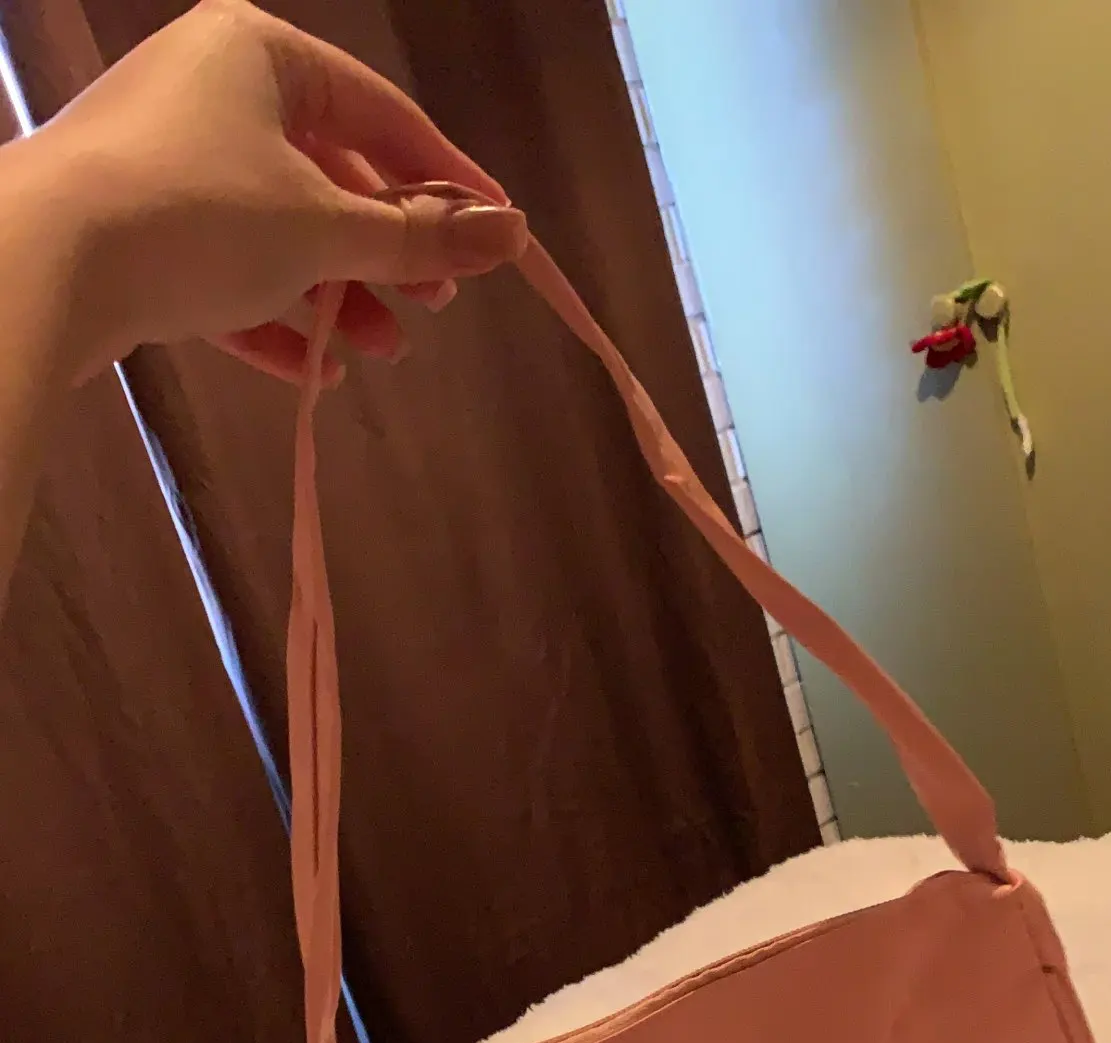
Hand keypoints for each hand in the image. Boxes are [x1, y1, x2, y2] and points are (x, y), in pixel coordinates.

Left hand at [17, 0, 527, 382]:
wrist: (42, 265)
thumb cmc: (198, 217)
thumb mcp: (326, 229)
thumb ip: (421, 236)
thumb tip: (515, 233)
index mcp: (260, 52)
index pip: (383, 114)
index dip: (448, 181)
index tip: (500, 236)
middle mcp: (211, 88)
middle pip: (329, 173)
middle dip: (386, 252)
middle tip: (436, 305)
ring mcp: (166, 159)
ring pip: (277, 229)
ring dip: (336, 295)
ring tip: (382, 353)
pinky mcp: (135, 227)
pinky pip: (224, 268)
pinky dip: (272, 316)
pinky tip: (316, 373)